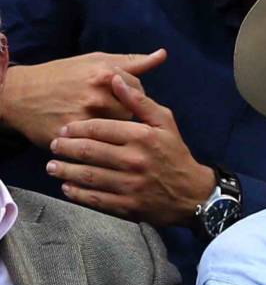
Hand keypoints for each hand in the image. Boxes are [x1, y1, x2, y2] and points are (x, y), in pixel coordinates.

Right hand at [0, 50, 166, 147]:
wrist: (19, 95)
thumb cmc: (61, 75)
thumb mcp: (94, 61)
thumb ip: (132, 62)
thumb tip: (163, 55)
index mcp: (105, 74)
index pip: (138, 92)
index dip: (129, 97)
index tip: (115, 97)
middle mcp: (97, 95)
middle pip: (130, 114)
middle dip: (121, 114)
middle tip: (102, 111)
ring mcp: (85, 117)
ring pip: (117, 131)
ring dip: (111, 130)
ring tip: (94, 122)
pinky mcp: (74, 136)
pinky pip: (98, 145)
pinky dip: (96, 143)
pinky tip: (86, 135)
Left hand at [46, 69, 215, 226]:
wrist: (193, 195)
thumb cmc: (176, 155)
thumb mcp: (165, 123)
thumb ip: (140, 101)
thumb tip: (116, 79)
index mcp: (142, 137)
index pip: (99, 129)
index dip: (77, 128)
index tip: (64, 129)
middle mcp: (135, 160)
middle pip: (89, 151)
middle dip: (65, 148)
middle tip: (54, 146)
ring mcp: (131, 185)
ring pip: (88, 176)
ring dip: (66, 171)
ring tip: (53, 167)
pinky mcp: (128, 206)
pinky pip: (96, 199)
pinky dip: (78, 194)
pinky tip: (67, 188)